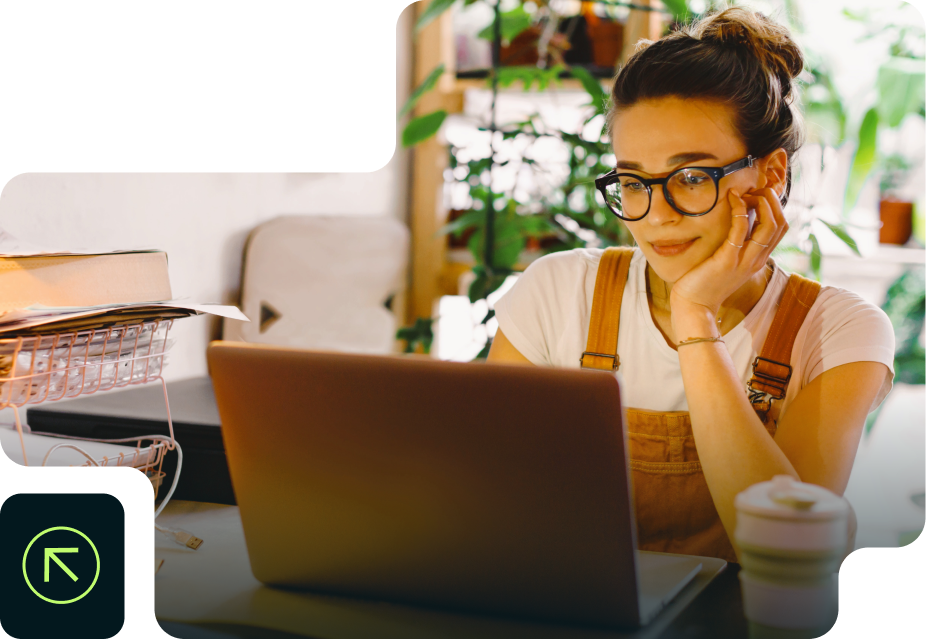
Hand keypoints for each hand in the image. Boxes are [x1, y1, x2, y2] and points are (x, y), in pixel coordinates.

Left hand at [668, 187, 787, 320]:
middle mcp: (757, 260)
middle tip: (754, 190)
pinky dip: (740, 210)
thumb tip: (739, 218)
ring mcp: (744, 261)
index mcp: (759, 259)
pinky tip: (732, 198)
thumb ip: (737, 244)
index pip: (781, 228)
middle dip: (772, 200)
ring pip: (769, 226)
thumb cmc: (706, 281)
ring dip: (761, 202)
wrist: (694, 305)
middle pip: (781, 223)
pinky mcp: (727, 260)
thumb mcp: (728, 261)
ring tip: (745, 192)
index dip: (774, 206)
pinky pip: (741, 229)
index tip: (757, 195)